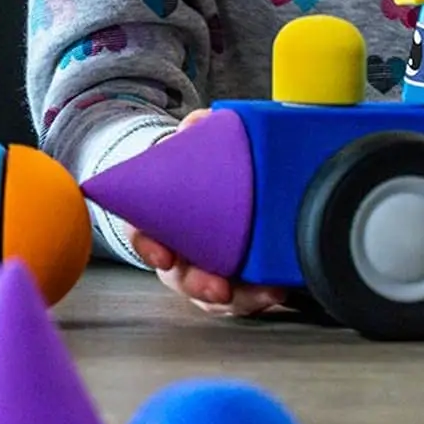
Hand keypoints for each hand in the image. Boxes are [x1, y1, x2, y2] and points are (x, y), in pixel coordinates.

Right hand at [127, 109, 287, 316]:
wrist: (208, 184)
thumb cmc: (192, 172)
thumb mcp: (190, 146)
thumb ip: (193, 130)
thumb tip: (196, 124)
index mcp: (158, 222)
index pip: (143, 237)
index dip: (150, 248)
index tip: (163, 256)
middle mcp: (178, 252)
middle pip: (182, 278)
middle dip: (201, 286)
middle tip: (220, 288)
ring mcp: (204, 268)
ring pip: (215, 294)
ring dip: (240, 299)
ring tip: (267, 292)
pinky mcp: (233, 277)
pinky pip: (243, 295)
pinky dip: (261, 296)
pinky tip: (279, 288)